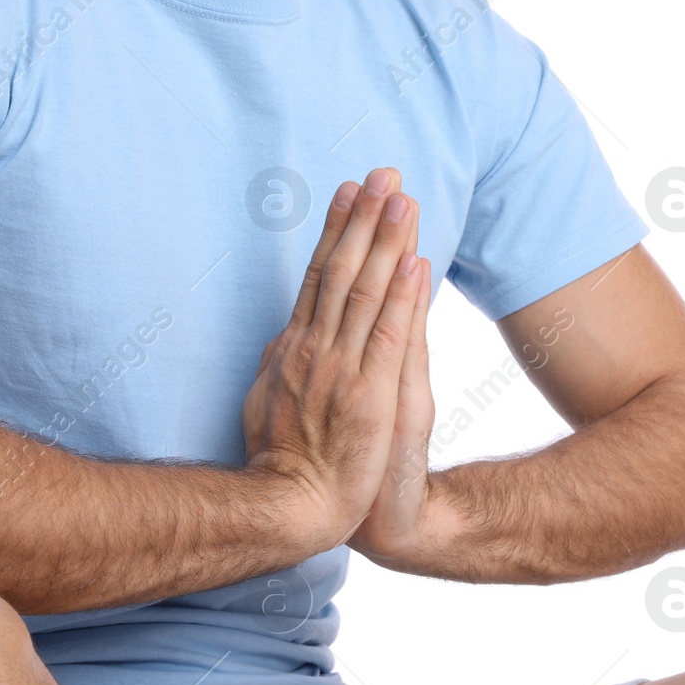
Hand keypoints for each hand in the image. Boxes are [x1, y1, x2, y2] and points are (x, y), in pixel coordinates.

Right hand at [241, 168, 428, 548]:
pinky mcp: (369, 393)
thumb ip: (285, 364)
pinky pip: (387, 333)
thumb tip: (286, 334)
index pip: (317, 278)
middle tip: (382, 173)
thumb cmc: (289, 466)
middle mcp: (314, 349)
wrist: (296, 511)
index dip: (336, 232)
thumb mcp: (272, 403)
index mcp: (294, 350)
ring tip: (401, 199)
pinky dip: (401, 295)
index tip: (350, 192)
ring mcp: (340, 369)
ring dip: (385, 241)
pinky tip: (412, 262)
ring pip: (364, 291)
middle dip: (363, 219)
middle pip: (340, 271)